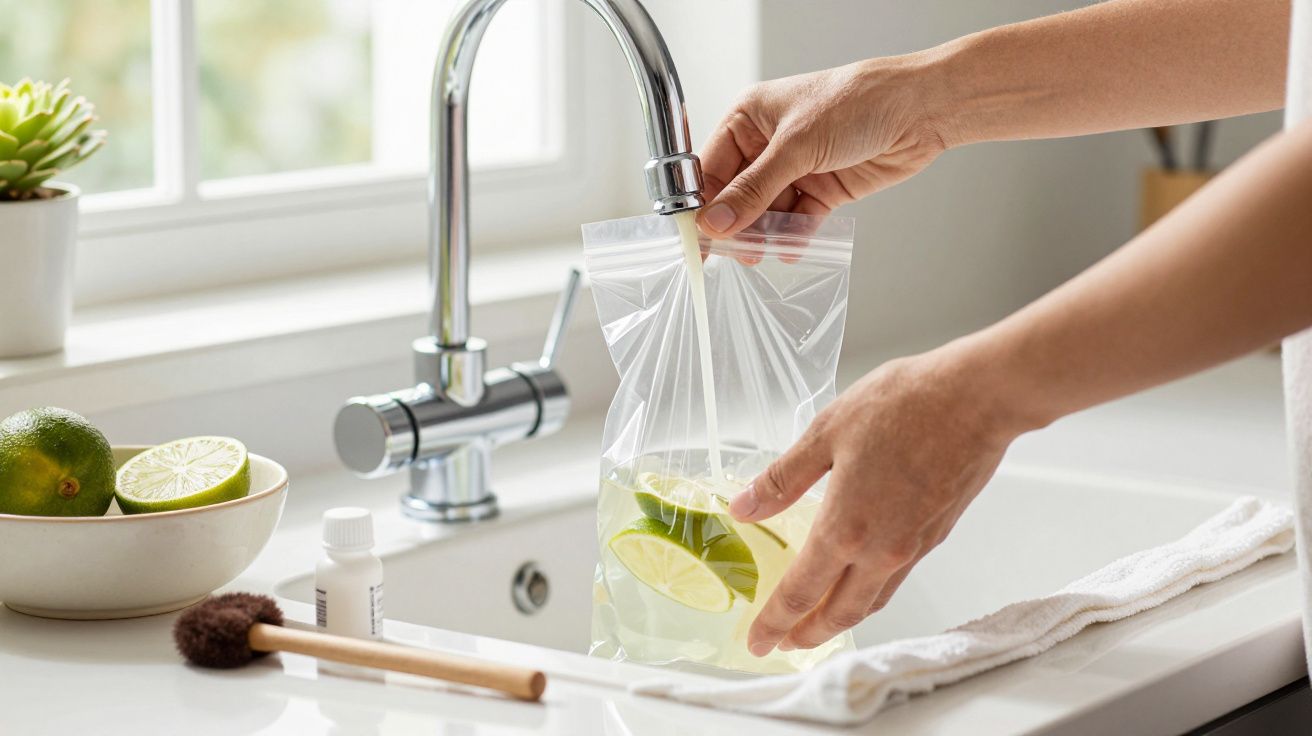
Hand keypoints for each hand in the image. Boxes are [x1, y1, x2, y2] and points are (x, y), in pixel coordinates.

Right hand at [696, 54, 948, 245]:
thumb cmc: (857, 103)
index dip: (703, 203)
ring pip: (766, 212)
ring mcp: (795, 168)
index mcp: (749, 119)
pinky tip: (792, 248)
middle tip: (734, 252)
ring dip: (765, 234)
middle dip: (735, 224)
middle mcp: (768, 144)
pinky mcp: (821, 190)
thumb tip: (717, 221)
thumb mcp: (796, 146)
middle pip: (736, 195)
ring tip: (765, 252)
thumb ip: (755, 189)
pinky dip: (794, 236)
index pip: (711, 167)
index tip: (697, 237)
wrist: (918, 111)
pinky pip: (797, 220)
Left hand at [727, 345, 1025, 654]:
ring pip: (871, 601)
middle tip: (783, 643)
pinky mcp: (935, 534)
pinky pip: (896, 580)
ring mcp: (912, 546)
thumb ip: (783, 478)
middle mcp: (881, 550)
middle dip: (806, 635)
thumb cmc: (905, 405)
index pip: (801, 592)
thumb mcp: (827, 432)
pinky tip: (860, 579)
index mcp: (846, 527)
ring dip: (840, 620)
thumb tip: (744, 507)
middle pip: (838, 613)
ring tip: (817, 623)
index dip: (774, 622)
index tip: (757, 641)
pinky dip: (870, 593)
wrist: (977, 398)